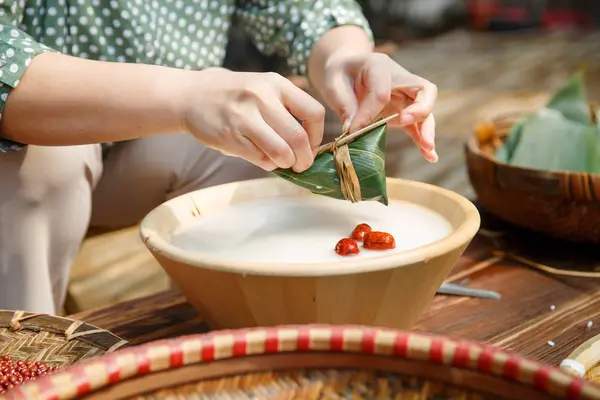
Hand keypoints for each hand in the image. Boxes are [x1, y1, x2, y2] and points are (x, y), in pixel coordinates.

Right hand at [182, 69, 324, 171]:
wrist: (190, 96)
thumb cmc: (233, 96)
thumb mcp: (262, 87)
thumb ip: (286, 108)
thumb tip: (310, 144)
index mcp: (276, 84)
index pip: (314, 113)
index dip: (317, 135)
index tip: (311, 145)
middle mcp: (262, 98)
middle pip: (298, 138)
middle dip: (305, 158)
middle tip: (301, 165)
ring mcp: (244, 117)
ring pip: (281, 152)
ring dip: (286, 164)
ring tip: (283, 162)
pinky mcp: (230, 136)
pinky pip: (260, 159)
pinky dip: (267, 164)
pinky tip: (263, 158)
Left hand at [319, 53, 437, 161]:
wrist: (346, 69)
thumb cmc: (339, 73)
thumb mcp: (333, 83)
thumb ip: (344, 104)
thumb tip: (352, 130)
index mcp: (379, 65)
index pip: (382, 92)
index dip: (368, 113)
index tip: (353, 129)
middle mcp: (400, 79)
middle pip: (423, 91)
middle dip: (419, 110)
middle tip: (405, 123)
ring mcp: (405, 95)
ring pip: (425, 111)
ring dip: (426, 130)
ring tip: (428, 150)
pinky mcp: (404, 111)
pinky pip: (417, 125)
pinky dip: (422, 139)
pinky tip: (430, 156)